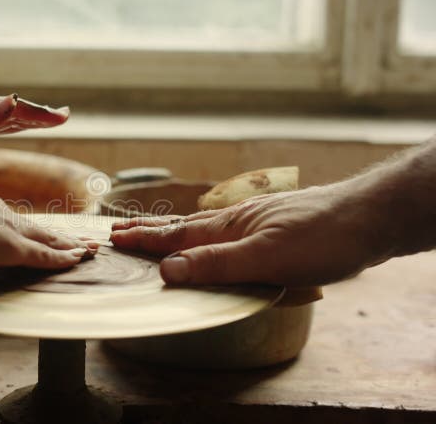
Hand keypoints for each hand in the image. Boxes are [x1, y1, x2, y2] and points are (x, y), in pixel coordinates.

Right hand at [0, 186, 96, 267]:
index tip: (46, 234)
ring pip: (49, 239)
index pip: (14, 221)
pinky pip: (45, 255)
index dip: (33, 230)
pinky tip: (79, 259)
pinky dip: (64, 258)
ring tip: (91, 250)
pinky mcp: (11, 246)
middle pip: (39, 229)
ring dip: (70, 246)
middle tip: (84, 241)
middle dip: (62, 237)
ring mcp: (7, 229)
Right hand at [110, 181, 385, 286]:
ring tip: (156, 231)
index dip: (145, 240)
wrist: (372, 217)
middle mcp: (238, 220)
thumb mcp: (266, 258)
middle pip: (184, 226)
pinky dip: (205, 234)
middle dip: (151, 231)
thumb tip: (168, 270)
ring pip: (205, 227)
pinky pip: (227, 231)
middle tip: (120, 229)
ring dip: (175, 231)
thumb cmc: (323, 237)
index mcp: (230, 227)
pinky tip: (215, 236)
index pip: (176, 235)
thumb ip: (216, 264)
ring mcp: (257, 221)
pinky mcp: (275, 227)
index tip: (115, 238)